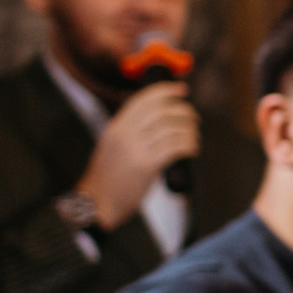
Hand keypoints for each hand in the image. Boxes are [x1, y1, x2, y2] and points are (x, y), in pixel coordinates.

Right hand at [77, 81, 198, 227]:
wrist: (98, 203)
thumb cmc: (109, 177)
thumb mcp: (113, 146)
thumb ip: (131, 131)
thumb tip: (160, 117)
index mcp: (116, 126)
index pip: (144, 99)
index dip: (166, 90)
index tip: (182, 89)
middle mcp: (125, 134)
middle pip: (162, 111)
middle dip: (183, 111)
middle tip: (194, 118)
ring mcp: (135, 149)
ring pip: (172, 128)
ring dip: (190, 131)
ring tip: (194, 138)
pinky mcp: (146, 165)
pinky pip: (175, 147)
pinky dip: (189, 145)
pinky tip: (192, 149)